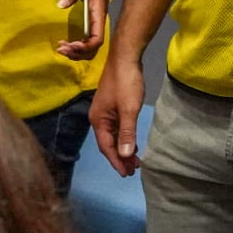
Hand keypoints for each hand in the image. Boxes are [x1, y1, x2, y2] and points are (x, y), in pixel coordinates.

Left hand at [56, 0, 112, 60]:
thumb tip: (60, 5)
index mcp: (99, 20)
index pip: (97, 40)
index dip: (86, 46)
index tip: (72, 44)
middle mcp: (97, 29)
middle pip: (92, 51)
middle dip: (77, 53)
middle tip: (61, 49)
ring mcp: (93, 31)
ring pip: (88, 52)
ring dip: (74, 54)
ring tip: (60, 48)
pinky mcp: (88, 32)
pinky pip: (83, 47)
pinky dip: (74, 50)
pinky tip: (63, 45)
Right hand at [89, 52, 145, 176]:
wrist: (125, 58)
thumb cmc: (126, 83)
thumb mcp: (128, 109)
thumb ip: (127, 133)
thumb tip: (124, 155)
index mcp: (98, 121)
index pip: (106, 147)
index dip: (116, 161)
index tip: (126, 174)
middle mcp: (98, 119)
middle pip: (108, 144)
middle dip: (119, 158)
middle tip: (133, 171)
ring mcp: (104, 113)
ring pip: (113, 136)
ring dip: (122, 148)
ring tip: (135, 161)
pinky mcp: (111, 107)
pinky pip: (116, 128)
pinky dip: (124, 137)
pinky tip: (131, 142)